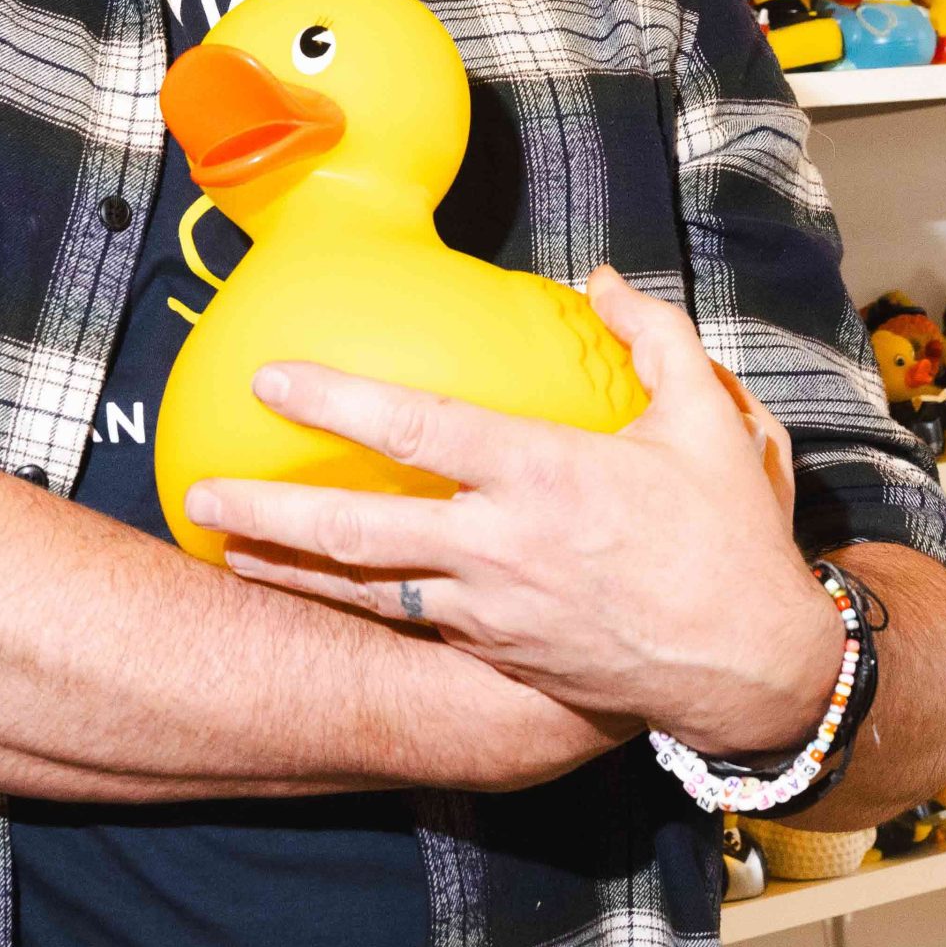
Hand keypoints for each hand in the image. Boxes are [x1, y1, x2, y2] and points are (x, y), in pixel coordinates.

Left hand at [185, 266, 842, 756]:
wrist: (748, 668)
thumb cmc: (729, 541)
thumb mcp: (711, 422)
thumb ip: (653, 338)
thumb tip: (603, 277)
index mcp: (544, 474)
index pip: (419, 428)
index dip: (338, 399)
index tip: (270, 375)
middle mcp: (500, 546)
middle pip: (357, 528)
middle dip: (268, 508)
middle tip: (197, 491)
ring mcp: (489, 610)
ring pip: (363, 590)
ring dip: (286, 569)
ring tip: (221, 544)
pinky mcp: (494, 655)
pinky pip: (405, 628)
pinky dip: (346, 611)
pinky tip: (305, 596)